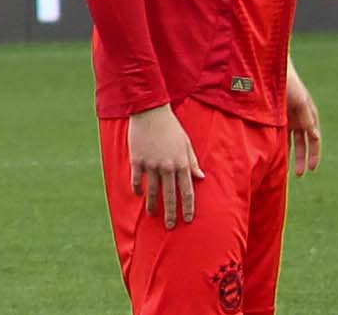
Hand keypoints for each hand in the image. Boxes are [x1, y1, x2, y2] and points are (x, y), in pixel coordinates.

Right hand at [126, 104, 199, 226]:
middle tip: (171, 226)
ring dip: (153, 205)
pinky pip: (137, 179)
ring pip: (152, 191)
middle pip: (170, 196)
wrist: (150, 111)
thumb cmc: (170, 127)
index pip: (187, 192)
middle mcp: (167, 167)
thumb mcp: (186, 144)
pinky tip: (139, 194)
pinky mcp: (137, 160)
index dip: (188, 208)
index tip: (188, 220)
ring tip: (152, 214)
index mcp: (182, 164)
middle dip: (171, 213)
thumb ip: (193, 162)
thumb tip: (201, 178)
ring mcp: (151, 165)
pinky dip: (137, 189)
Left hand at [285, 66, 322, 179]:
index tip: (311, 168)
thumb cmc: (289, 84)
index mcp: (310, 115)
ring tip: (288, 170)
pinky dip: (280, 144)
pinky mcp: (277, 116)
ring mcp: (288, 117)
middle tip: (299, 174)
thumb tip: (316, 138)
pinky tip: (276, 155)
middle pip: (303, 144)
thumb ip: (307, 120)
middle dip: (302, 159)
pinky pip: (280, 134)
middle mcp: (300, 118)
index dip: (314, 154)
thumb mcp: (300, 102)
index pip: (314, 140)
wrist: (271, 69)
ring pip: (292, 141)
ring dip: (291, 154)